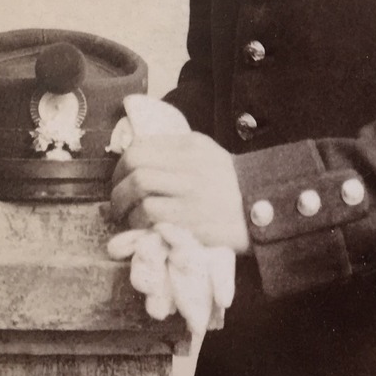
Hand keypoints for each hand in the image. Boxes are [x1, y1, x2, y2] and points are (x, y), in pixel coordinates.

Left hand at [110, 133, 249, 253]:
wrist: (258, 211)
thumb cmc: (227, 183)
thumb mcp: (205, 153)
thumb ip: (173, 151)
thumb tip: (132, 157)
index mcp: (190, 146)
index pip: (140, 147)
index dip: (120, 166)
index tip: (119, 179)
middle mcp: (189, 165)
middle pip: (135, 169)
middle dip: (118, 188)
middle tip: (117, 203)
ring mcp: (190, 192)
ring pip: (139, 192)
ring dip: (125, 209)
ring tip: (128, 218)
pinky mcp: (189, 219)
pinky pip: (149, 217)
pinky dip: (138, 224)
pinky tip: (144, 228)